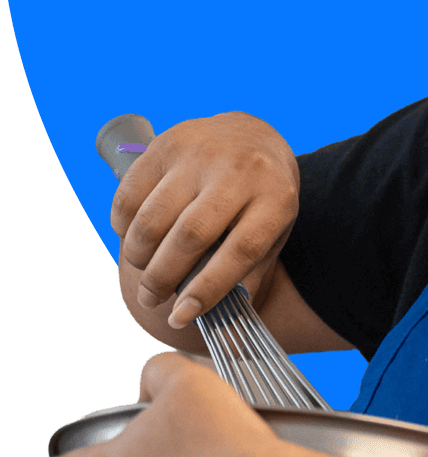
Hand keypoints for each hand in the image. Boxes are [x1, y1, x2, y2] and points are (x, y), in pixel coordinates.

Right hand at [113, 111, 299, 328]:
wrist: (252, 136)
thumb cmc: (261, 199)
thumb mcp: (272, 232)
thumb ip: (248, 272)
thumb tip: (215, 321)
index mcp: (275, 199)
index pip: (240, 250)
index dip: (208, 289)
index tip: (183, 316)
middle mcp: (238, 172)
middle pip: (191, 235)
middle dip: (163, 278)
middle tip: (152, 299)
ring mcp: (200, 154)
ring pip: (154, 217)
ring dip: (140, 256)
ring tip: (143, 275)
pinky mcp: (166, 144)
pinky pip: (131, 193)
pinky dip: (123, 224)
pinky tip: (132, 239)